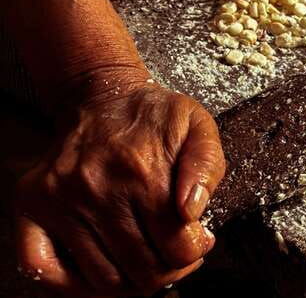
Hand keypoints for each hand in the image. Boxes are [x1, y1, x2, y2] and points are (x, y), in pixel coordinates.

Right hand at [14, 78, 225, 296]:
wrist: (102, 95)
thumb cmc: (154, 116)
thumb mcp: (198, 127)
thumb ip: (206, 167)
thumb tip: (192, 212)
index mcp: (143, 171)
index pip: (176, 247)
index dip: (194, 253)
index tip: (198, 243)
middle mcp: (97, 189)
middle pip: (142, 270)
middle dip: (169, 271)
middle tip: (175, 257)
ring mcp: (59, 200)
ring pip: (102, 278)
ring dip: (131, 282)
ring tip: (146, 262)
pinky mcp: (31, 205)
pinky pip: (41, 269)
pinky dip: (73, 286)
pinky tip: (102, 272)